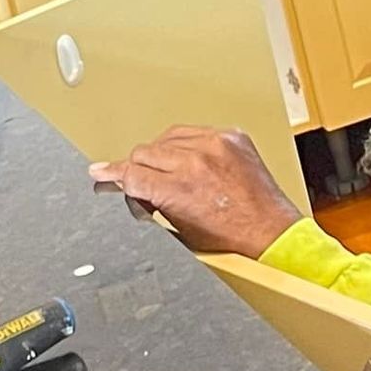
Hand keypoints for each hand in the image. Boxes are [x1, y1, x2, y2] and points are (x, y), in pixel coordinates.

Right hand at [89, 126, 301, 257]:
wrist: (271, 232)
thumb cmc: (231, 239)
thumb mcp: (178, 229)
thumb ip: (151, 202)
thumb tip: (131, 186)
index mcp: (179, 188)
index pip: (131, 173)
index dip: (112, 174)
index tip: (100, 172)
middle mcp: (197, 160)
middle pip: (144, 152)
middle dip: (138, 168)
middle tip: (143, 182)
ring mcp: (217, 145)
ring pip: (167, 138)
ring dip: (163, 155)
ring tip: (171, 174)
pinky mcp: (232, 137)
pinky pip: (195, 132)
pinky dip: (189, 146)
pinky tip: (191, 161)